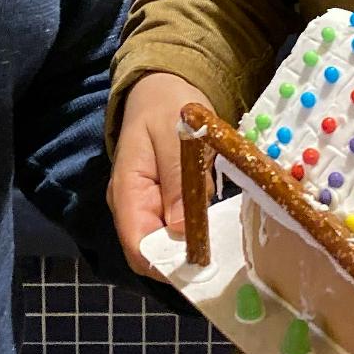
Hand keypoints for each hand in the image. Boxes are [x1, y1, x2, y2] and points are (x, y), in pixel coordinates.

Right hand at [109, 71, 209, 275]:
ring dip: (196, 241)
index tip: (202, 263)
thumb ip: (178, 181)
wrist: (163, 89)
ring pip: (171, 242)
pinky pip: (181, 226)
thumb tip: (184, 230)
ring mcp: (148, 207)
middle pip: (154, 252)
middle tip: (223, 249)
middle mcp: (133, 207)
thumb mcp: (174, 136)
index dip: (166, 263)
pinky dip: (199, 227)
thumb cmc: (166, 107)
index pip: (137, 246)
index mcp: (127, 192)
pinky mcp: (166, 203)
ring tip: (226, 233)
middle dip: (185, 255)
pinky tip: (218, 220)